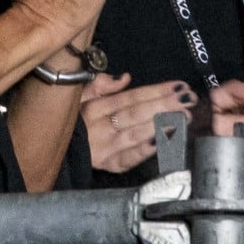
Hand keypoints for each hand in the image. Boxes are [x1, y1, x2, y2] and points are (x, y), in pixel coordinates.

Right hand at [80, 73, 197, 172]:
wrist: (54, 150)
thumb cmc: (75, 120)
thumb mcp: (80, 97)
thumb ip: (101, 84)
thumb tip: (124, 77)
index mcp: (95, 107)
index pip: (131, 97)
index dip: (157, 91)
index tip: (180, 85)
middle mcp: (99, 127)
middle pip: (136, 114)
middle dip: (165, 105)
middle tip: (189, 100)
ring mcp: (102, 149)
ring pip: (135, 134)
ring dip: (161, 125)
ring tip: (184, 118)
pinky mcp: (105, 166)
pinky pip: (126, 159)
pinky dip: (143, 151)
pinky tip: (161, 143)